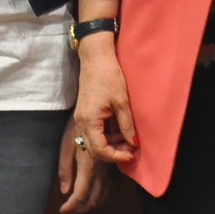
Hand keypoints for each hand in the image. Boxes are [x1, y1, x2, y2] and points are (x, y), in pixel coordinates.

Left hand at [57, 116, 110, 213]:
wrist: (103, 100)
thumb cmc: (81, 119)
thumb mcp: (68, 140)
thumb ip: (66, 166)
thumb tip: (64, 190)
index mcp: (88, 163)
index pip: (81, 193)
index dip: (72, 205)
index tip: (63, 210)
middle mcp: (101, 168)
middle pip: (94, 197)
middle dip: (82, 206)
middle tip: (71, 208)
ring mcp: (111, 166)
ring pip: (105, 193)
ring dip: (93, 201)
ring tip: (81, 203)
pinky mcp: (117, 161)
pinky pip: (113, 185)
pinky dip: (103, 193)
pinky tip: (97, 192)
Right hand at [72, 35, 137, 164]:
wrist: (96, 58)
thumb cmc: (109, 77)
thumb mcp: (122, 102)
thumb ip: (126, 125)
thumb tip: (133, 143)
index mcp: (89, 120)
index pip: (99, 150)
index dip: (116, 156)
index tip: (131, 154)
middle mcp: (81, 122)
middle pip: (93, 150)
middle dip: (112, 154)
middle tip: (130, 150)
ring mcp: (81, 118)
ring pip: (92, 143)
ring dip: (109, 146)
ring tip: (127, 141)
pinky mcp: (84, 114)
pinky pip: (92, 133)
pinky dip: (105, 137)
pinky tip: (119, 133)